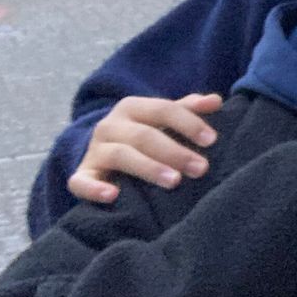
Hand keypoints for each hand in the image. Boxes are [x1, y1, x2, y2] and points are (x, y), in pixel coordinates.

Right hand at [68, 93, 222, 203]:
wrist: (102, 151)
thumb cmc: (144, 133)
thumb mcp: (163, 118)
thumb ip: (188, 109)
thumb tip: (215, 101)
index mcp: (132, 107)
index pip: (163, 109)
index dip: (188, 123)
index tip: (212, 140)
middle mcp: (110, 125)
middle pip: (144, 136)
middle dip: (175, 152)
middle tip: (201, 168)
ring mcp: (95, 150)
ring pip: (121, 156)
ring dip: (149, 168)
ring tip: (174, 181)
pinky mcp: (82, 174)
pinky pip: (81, 181)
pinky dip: (94, 188)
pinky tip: (112, 195)